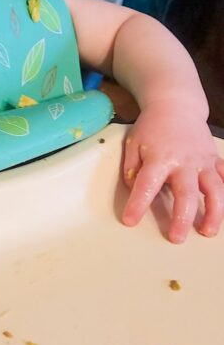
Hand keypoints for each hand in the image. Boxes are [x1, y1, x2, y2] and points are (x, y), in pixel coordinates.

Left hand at [121, 106, 223, 242]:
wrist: (175, 106)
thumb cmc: (152, 127)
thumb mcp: (133, 143)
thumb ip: (132, 168)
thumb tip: (134, 189)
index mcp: (159, 158)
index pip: (146, 185)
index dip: (138, 204)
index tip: (130, 220)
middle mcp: (183, 162)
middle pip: (185, 193)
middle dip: (181, 218)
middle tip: (176, 238)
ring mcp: (203, 162)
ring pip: (214, 190)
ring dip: (213, 213)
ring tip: (207, 232)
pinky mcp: (215, 160)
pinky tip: (223, 210)